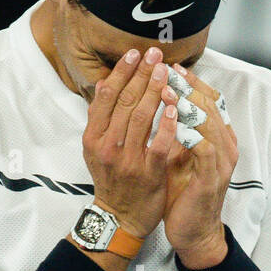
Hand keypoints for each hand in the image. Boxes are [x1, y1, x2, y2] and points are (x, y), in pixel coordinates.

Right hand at [81, 46, 187, 239]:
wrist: (120, 217)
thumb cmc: (112, 180)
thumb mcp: (96, 149)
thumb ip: (100, 118)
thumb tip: (103, 84)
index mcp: (93, 138)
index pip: (106, 97)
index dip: (121, 72)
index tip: (135, 53)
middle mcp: (107, 146)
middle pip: (125, 102)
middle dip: (142, 74)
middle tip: (156, 55)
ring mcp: (128, 160)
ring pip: (142, 118)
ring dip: (155, 91)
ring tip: (166, 72)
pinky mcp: (148, 172)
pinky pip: (160, 142)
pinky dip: (169, 123)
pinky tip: (177, 106)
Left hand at [163, 64, 236, 267]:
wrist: (193, 233)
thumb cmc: (183, 194)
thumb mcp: (176, 157)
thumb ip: (172, 132)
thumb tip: (152, 105)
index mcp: (217, 138)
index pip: (208, 100)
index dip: (190, 82)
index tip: (169, 67)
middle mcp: (224, 145)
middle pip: (209, 105)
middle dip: (186, 85)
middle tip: (165, 69)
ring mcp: (221, 161)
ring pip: (208, 122)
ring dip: (186, 104)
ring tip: (165, 88)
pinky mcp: (212, 178)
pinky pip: (204, 148)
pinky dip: (189, 132)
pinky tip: (172, 122)